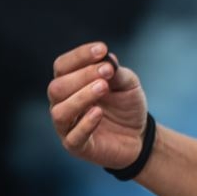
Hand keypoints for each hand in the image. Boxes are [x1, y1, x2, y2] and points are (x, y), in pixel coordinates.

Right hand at [48, 42, 147, 169]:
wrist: (139, 135)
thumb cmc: (126, 104)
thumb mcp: (127, 84)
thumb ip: (116, 72)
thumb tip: (106, 58)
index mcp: (70, 83)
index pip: (62, 65)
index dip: (79, 56)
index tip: (102, 49)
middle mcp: (62, 103)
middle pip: (57, 87)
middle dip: (82, 76)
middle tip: (107, 72)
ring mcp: (67, 126)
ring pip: (60, 111)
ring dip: (81, 97)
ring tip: (103, 87)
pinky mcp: (76, 146)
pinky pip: (73, 136)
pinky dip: (85, 123)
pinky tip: (99, 112)